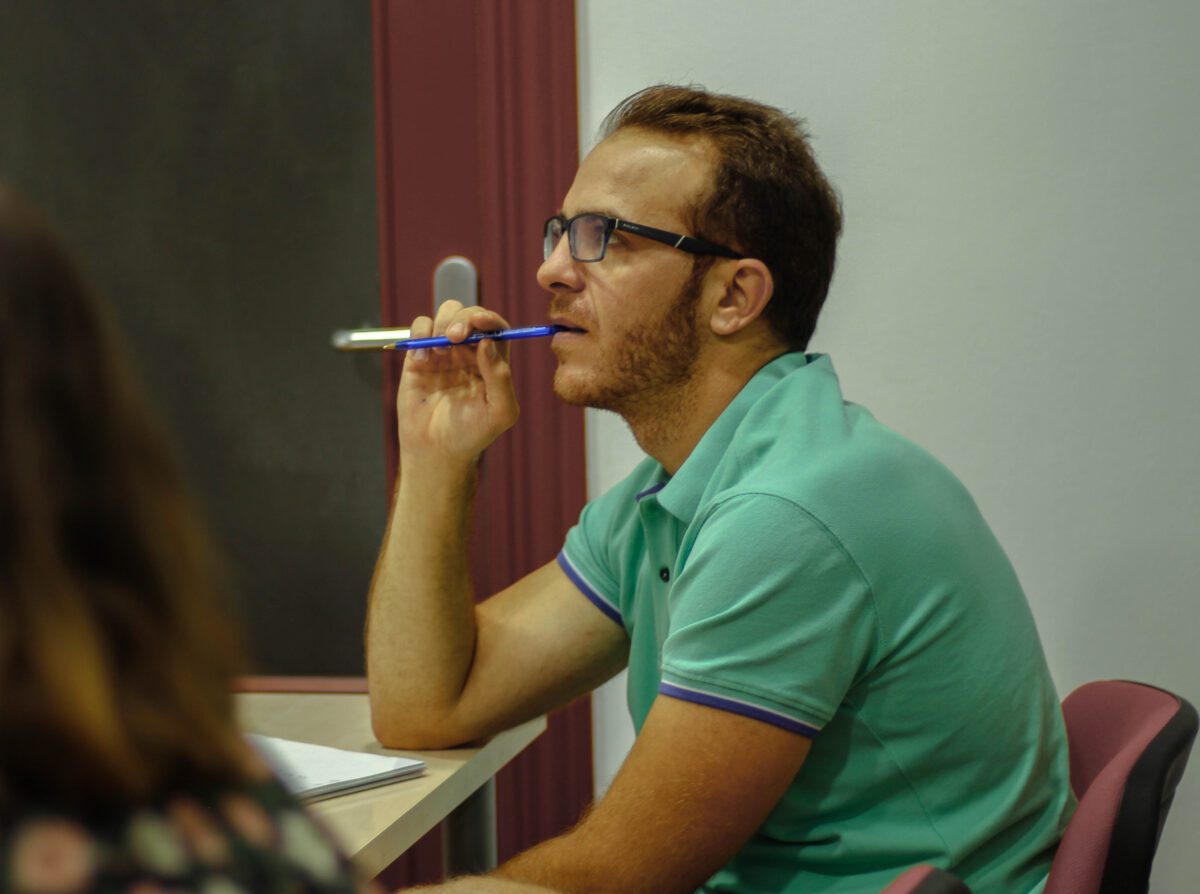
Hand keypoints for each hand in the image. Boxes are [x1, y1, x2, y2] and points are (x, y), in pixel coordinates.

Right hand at [396, 301, 519, 465]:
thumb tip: (489, 343)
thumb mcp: (500, 412)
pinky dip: (419, 334)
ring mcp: (444, 352)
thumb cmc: (473, 434)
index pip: (496, 328)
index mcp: (493, 362)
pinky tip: (422, 360)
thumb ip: (501, 378)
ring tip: (441, 348)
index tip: (479, 322)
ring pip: (446, 314)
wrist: (437, 451)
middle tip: (456, 336)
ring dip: (443, 322)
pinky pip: (420, 328)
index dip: (489, 319)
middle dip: (464, 318)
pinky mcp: (419, 357)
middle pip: (470, 315)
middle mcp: (470, 352)